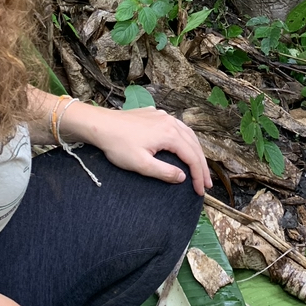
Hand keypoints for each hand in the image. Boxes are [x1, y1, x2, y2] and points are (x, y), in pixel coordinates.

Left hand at [64, 102, 211, 195]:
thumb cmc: (118, 145)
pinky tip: (184, 146)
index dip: (198, 175)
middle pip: (194, 144)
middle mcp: (170, 122)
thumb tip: (183, 177)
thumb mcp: (141, 164)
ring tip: (199, 167)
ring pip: (188, 134)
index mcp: (169, 134)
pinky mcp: (155, 114)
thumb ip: (164, 172)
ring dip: (195, 151)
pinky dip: (186, 140)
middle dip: (202, 165)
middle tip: (206, 184)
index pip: (192, 157)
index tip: (200, 191)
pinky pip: (178, 127)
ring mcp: (163, 116)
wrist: (100, 125)